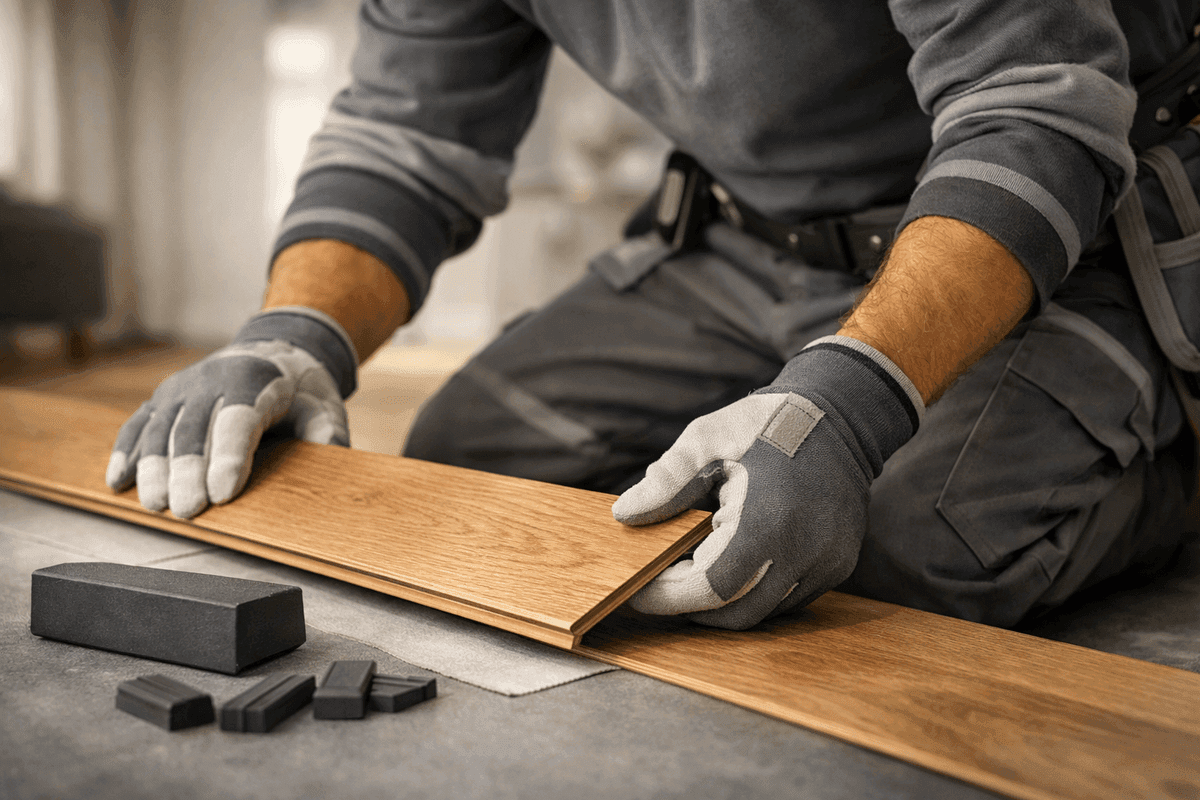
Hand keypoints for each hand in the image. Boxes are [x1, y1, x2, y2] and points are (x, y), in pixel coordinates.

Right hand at [105, 307, 356, 517]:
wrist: (274, 351)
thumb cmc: (301, 389)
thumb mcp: (324, 404)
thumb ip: (327, 430)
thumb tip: (333, 452)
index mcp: (254, 379)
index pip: (239, 421)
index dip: (230, 458)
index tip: (223, 495)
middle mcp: (211, 378)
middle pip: (194, 429)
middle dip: (188, 472)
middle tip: (187, 511)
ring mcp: (182, 388)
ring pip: (161, 428)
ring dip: (154, 468)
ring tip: (155, 505)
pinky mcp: (163, 398)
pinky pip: (139, 424)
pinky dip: (127, 452)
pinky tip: (119, 482)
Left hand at [612, 335, 922, 628]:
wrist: (841, 415)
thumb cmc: (767, 422)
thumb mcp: (708, 438)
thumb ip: (666, 480)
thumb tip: (626, 514)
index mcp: (768, 518)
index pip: (710, 587)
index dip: (668, 597)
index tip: (638, 588)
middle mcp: (804, 550)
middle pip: (734, 612)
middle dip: (689, 605)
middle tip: (658, 582)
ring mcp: (826, 563)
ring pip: (761, 612)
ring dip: (721, 601)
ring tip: (692, 568)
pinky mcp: (836, 566)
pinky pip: (785, 599)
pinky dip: (752, 591)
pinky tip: (731, 560)